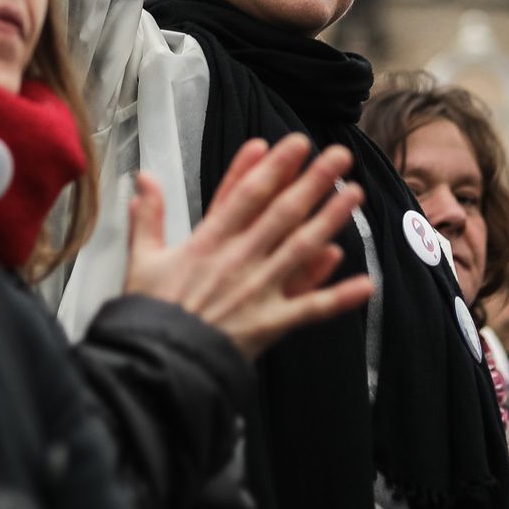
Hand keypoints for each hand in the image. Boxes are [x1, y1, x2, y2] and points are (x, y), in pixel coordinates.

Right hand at [123, 135, 373, 359]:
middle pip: (282, 213)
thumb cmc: (150, 314)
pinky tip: (366, 284)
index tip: (294, 144)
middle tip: (339, 156)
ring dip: (330, 220)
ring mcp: (258, 291)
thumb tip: (143, 178)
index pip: (246, 195)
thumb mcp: (142, 260)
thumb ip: (148, 216)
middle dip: (312, 182)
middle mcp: (239, 260)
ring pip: (301, 249)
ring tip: (354, 194)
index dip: (272, 167)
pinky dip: (339, 298)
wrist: (157, 364)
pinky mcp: (270, 323)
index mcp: (208, 243)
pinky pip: (310, 309)